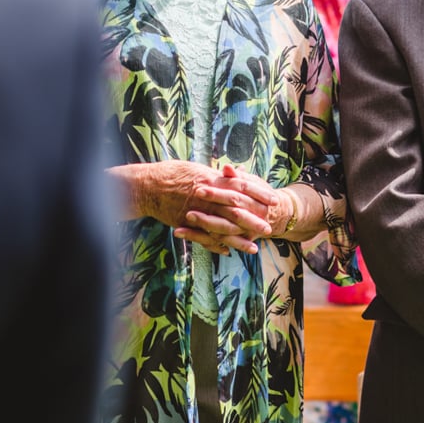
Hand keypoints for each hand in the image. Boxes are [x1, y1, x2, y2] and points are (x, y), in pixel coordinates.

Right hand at [113, 161, 266, 254]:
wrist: (149, 186)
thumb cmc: (173, 173)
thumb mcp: (198, 170)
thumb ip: (217, 177)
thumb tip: (232, 176)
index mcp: (213, 181)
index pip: (243, 187)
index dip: (259, 194)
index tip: (274, 199)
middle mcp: (208, 198)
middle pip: (236, 211)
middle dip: (254, 221)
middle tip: (269, 228)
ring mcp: (197, 213)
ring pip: (223, 229)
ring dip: (239, 240)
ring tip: (254, 248)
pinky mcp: (187, 224)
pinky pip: (205, 238)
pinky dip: (217, 246)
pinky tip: (228, 253)